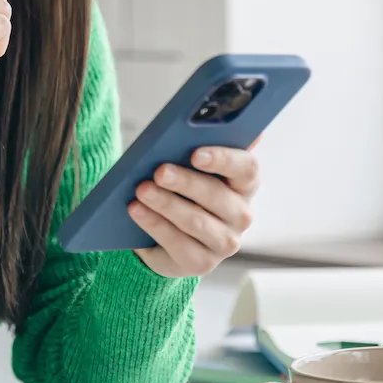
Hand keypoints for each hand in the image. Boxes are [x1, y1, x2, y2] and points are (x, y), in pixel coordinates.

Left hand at [129, 145, 259, 277]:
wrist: (169, 237)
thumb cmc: (183, 192)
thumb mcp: (191, 169)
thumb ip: (199, 146)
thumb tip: (213, 118)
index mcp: (245, 184)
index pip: (247, 168)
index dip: (223, 159)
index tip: (196, 153)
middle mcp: (242, 215)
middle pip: (216, 195)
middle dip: (185, 182)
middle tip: (159, 171)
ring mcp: (225, 243)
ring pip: (195, 222)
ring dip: (166, 203)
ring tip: (142, 190)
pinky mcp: (203, 263)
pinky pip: (178, 243)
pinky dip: (154, 224)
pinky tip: (136, 210)